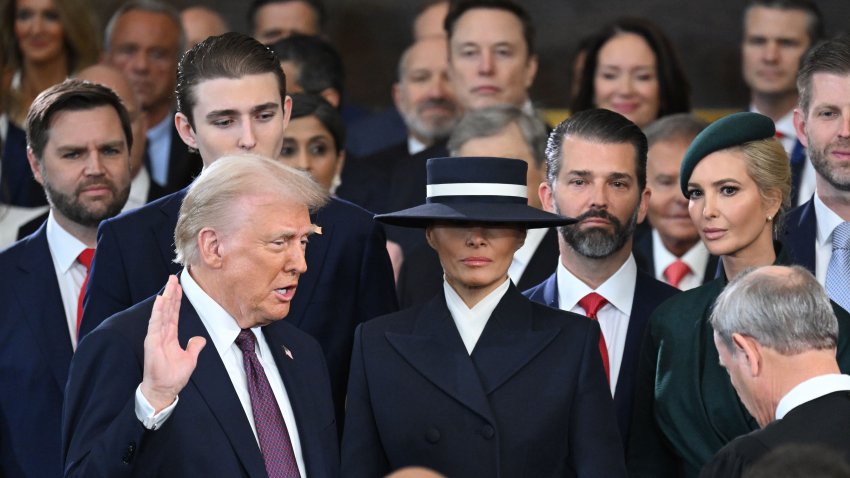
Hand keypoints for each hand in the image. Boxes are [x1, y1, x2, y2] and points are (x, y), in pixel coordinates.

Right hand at [140, 275, 205, 412]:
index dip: (176, 300)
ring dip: (166, 298)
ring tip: (169, 284)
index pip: (173, 313)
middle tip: (174, 278)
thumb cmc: (173, 377)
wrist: (164, 390)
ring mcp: (156, 337)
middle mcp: (162, 333)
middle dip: (171, 293)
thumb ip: (194, 347)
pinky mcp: (152, 342)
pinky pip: (156, 323)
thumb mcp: (190, 359)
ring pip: (162, 313)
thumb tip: (199, 339)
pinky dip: (159, 311)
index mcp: (170, 336)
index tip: (178, 286)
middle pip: (167, 309)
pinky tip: (162, 300)